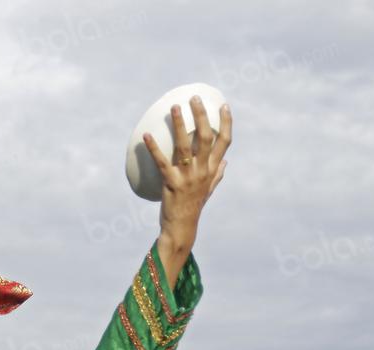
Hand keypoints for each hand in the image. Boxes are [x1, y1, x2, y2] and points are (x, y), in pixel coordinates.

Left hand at [144, 97, 231, 267]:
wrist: (182, 227)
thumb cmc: (194, 207)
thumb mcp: (209, 190)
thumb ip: (218, 175)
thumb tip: (226, 162)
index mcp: (213, 170)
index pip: (225, 143)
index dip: (226, 123)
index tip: (224, 106)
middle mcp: (203, 171)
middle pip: (206, 138)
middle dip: (201, 116)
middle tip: (194, 98)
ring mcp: (188, 177)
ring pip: (185, 146)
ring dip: (180, 125)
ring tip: (175, 108)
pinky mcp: (171, 183)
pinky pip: (161, 162)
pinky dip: (154, 148)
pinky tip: (147, 136)